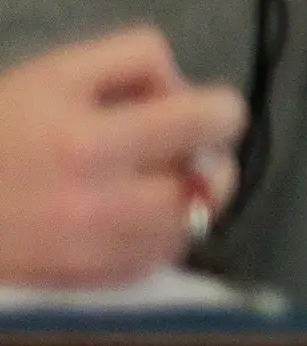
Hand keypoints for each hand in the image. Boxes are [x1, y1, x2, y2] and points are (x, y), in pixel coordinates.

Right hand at [0, 27, 246, 288]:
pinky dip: (160, 232)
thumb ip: (129, 64)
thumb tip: (183, 90)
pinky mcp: (92, 281)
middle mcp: (101, 200)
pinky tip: (128, 214)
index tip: (195, 106)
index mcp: (87, 138)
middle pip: (215, 175)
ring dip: (189, 195)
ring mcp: (100, 248)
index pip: (205, 115)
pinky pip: (164, 254)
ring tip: (152, 179)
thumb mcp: (52, 74)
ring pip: (196, 218)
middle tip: (178, 144)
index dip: (214, 105)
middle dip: (207, 153)